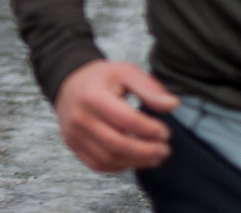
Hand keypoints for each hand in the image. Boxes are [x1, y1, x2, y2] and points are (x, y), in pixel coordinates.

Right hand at [53, 59, 179, 172]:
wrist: (68, 83)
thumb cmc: (100, 78)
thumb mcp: (125, 73)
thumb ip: (149, 88)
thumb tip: (172, 104)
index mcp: (92, 96)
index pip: (126, 120)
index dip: (149, 129)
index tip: (164, 132)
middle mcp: (80, 117)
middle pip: (117, 144)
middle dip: (146, 151)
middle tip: (164, 149)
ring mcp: (74, 134)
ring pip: (109, 159)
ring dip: (136, 162)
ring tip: (154, 157)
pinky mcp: (73, 145)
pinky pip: (98, 164)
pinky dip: (120, 166)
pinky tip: (134, 159)